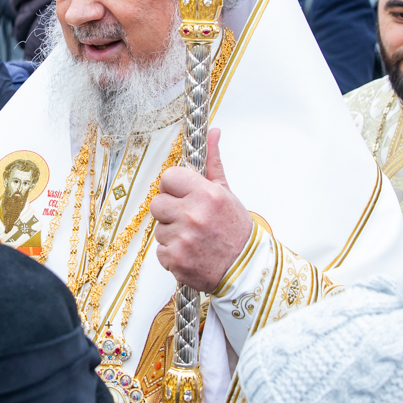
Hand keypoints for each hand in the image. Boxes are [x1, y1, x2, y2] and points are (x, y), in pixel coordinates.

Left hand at [150, 129, 252, 293]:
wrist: (246, 270)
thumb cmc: (236, 231)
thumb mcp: (227, 194)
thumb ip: (213, 163)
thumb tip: (213, 132)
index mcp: (206, 195)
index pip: (168, 177)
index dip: (173, 186)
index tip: (183, 195)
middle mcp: (193, 215)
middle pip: (157, 203)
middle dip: (170, 211)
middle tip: (188, 219)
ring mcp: (182, 239)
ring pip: (158, 228)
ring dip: (172, 233)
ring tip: (193, 238)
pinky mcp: (175, 260)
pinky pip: (160, 251)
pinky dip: (172, 253)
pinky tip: (190, 252)